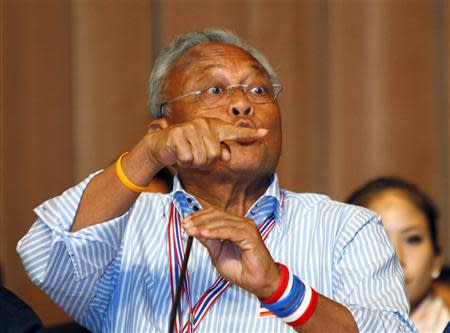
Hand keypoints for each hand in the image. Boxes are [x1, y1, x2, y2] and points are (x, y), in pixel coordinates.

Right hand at [145, 117, 267, 168]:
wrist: (161, 145)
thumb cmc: (187, 148)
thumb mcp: (204, 151)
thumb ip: (218, 153)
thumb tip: (227, 156)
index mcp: (214, 127)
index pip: (235, 132)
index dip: (250, 134)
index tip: (265, 134)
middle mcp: (204, 124)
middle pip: (215, 155)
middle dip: (204, 162)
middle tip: (194, 155)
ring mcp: (191, 128)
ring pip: (202, 159)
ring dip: (193, 162)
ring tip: (187, 154)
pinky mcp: (178, 135)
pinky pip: (188, 158)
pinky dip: (183, 161)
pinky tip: (178, 154)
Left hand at [182, 207, 280, 298]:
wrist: (259, 282)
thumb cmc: (241, 270)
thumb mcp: (218, 254)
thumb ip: (209, 241)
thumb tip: (194, 229)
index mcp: (235, 225)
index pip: (214, 214)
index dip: (199, 216)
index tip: (185, 222)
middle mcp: (242, 223)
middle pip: (216, 214)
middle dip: (199, 219)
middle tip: (185, 225)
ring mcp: (247, 227)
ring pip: (222, 221)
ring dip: (204, 225)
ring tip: (191, 230)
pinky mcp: (250, 235)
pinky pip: (230, 231)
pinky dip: (215, 232)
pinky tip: (203, 234)